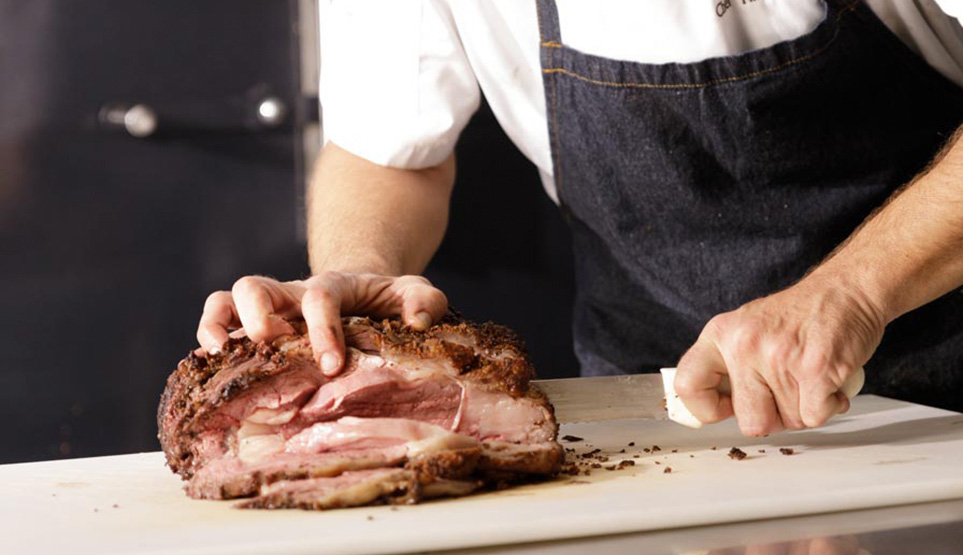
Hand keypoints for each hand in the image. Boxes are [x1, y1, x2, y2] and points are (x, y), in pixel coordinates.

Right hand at [196, 272, 447, 375]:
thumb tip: (418, 321)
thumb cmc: (388, 301)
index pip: (319, 296)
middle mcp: (291, 295)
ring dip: (217, 324)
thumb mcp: (414, 293)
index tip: (333, 365)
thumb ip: (425, 300)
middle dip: (258, 316)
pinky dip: (209, 342)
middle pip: (257, 286)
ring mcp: (269, 311)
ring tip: (221, 355)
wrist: (364, 296)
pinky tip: (210, 371)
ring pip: (227, 300)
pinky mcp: (255, 330)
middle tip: (273, 348)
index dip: (322, 329)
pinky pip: (219, 324)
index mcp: (332, 286)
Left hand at [675, 274, 884, 435]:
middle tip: (786, 392)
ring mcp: (778, 357)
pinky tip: (828, 381)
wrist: (846, 290)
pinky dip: (828, 406)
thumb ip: (728, 365)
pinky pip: (815, 417)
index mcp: (720, 334)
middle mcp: (743, 345)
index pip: (687, 385)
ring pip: (789, 421)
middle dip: (774, 417)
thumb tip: (715, 408)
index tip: (729, 408)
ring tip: (809, 376)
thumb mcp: (747, 329)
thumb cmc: (800, 316)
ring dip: (804, 408)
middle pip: (749, 421)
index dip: (707, 409)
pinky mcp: (814, 369)